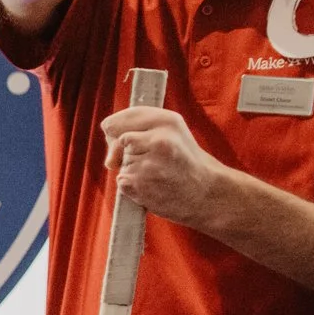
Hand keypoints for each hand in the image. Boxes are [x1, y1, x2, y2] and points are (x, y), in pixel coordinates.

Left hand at [102, 106, 227, 227]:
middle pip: (116, 141)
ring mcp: (148, 163)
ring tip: (157, 173)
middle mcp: (158, 140)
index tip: (123, 138)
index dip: (115, 130)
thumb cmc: (185, 161)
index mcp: (167, 121)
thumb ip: (140, 126)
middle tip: (153, 159)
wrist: (207, 193)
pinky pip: (121, 180)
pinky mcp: (140, 183)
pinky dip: (131, 185)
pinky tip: (153, 186)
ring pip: (119, 162)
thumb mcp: (172, 131)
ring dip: (131, 169)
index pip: (118, 121)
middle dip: (125, 151)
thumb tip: (107, 139)